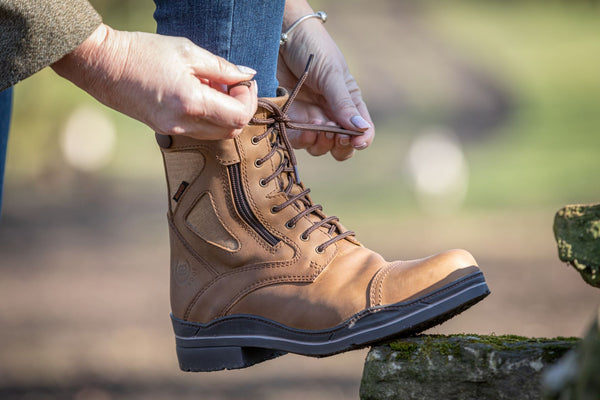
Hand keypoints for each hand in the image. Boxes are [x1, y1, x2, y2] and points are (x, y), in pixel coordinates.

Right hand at [52, 24, 257, 139]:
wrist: (102, 64)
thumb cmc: (143, 52)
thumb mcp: (188, 52)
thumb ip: (222, 67)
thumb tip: (247, 75)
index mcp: (192, 103)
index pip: (239, 116)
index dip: (248, 99)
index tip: (244, 82)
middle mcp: (184, 123)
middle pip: (231, 130)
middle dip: (240, 108)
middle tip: (234, 85)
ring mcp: (172, 130)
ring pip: (216, 134)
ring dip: (225, 114)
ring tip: (214, 87)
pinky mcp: (164, 130)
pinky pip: (199, 131)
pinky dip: (208, 117)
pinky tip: (199, 95)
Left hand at [279, 1, 374, 160]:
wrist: (280, 37)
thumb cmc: (312, 49)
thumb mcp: (332, 74)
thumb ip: (344, 103)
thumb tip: (361, 129)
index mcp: (349, 103)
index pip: (362, 131)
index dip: (360, 140)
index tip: (354, 141)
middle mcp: (331, 114)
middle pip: (341, 146)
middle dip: (339, 146)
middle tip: (333, 135)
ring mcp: (310, 118)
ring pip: (319, 147)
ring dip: (319, 143)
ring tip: (316, 127)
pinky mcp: (289, 118)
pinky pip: (295, 140)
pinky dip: (299, 140)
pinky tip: (301, 129)